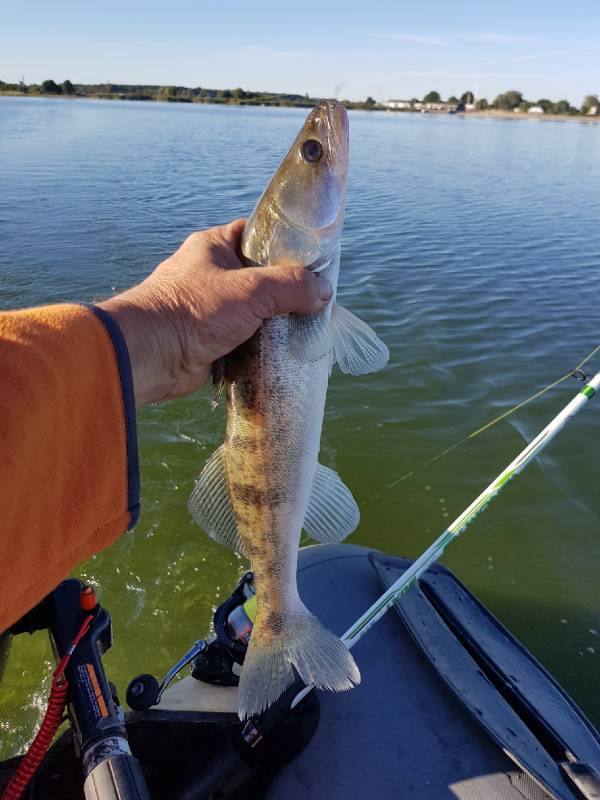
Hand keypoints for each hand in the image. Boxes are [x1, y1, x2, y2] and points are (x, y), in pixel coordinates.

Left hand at [99, 219, 331, 405]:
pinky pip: (246, 338)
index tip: (313, 259)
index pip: (257, 234)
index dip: (285, 244)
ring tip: (306, 327)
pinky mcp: (212, 340)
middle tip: (315, 300)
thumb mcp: (250, 290)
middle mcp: (211, 274)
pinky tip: (285, 349)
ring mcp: (211, 309)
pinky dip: (263, 345)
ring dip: (276, 322)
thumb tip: (323, 291)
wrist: (150, 356)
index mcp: (214, 247)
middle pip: (261, 277)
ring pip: (256, 311)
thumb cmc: (193, 310)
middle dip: (286, 291)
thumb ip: (290, 286)